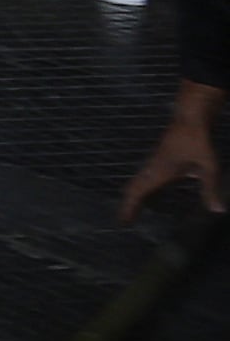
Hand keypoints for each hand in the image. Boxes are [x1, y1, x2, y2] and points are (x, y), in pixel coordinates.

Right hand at [122, 84, 223, 222]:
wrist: (190, 118)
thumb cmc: (197, 142)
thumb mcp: (208, 167)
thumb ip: (210, 189)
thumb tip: (217, 211)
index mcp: (158, 172)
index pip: (138, 192)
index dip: (129, 207)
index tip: (122, 222)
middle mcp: (152, 168)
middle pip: (134, 188)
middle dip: (128, 204)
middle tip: (125, 220)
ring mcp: (154, 162)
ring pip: (138, 181)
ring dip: (135, 195)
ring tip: (134, 209)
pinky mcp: (160, 158)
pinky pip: (145, 175)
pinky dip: (143, 187)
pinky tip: (152, 191)